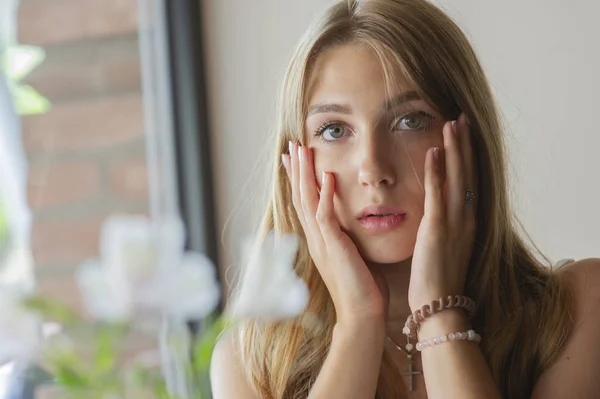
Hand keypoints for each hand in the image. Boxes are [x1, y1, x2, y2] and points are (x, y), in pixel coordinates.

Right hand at [282, 141, 388, 325]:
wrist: (361, 313)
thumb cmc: (362, 286)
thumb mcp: (353, 254)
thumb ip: (349, 236)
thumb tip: (354, 221)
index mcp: (320, 239)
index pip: (306, 202)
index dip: (299, 180)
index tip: (295, 159)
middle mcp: (316, 238)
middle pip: (300, 196)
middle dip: (296, 170)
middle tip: (292, 145)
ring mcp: (322, 242)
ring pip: (307, 200)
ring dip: (304, 174)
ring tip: (301, 150)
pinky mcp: (333, 247)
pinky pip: (325, 216)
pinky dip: (325, 194)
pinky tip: (327, 174)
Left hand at [408, 113, 477, 311]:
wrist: (439, 304)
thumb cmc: (437, 278)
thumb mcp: (445, 246)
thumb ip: (443, 225)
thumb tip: (436, 211)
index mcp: (466, 221)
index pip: (469, 181)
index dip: (467, 156)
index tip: (464, 134)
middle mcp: (465, 218)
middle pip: (468, 173)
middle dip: (465, 144)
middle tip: (461, 118)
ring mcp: (454, 222)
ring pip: (458, 178)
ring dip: (455, 149)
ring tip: (452, 124)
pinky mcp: (437, 229)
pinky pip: (438, 194)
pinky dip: (437, 171)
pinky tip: (434, 151)